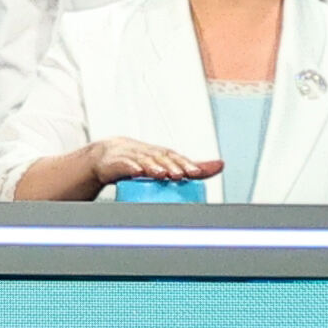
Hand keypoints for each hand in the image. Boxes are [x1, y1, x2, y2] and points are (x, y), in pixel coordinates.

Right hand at [89, 138, 223, 186]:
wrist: (107, 155)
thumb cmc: (140, 160)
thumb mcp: (165, 164)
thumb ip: (190, 167)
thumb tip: (220, 165)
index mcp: (162, 156)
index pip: (177, 158)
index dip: (188, 164)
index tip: (198, 172)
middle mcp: (149, 154)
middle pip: (163, 158)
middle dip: (174, 166)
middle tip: (183, 174)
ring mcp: (132, 157)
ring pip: (145, 160)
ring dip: (154, 166)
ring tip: (162, 174)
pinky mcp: (116, 163)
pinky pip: (124, 164)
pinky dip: (130, 167)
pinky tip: (136, 172)